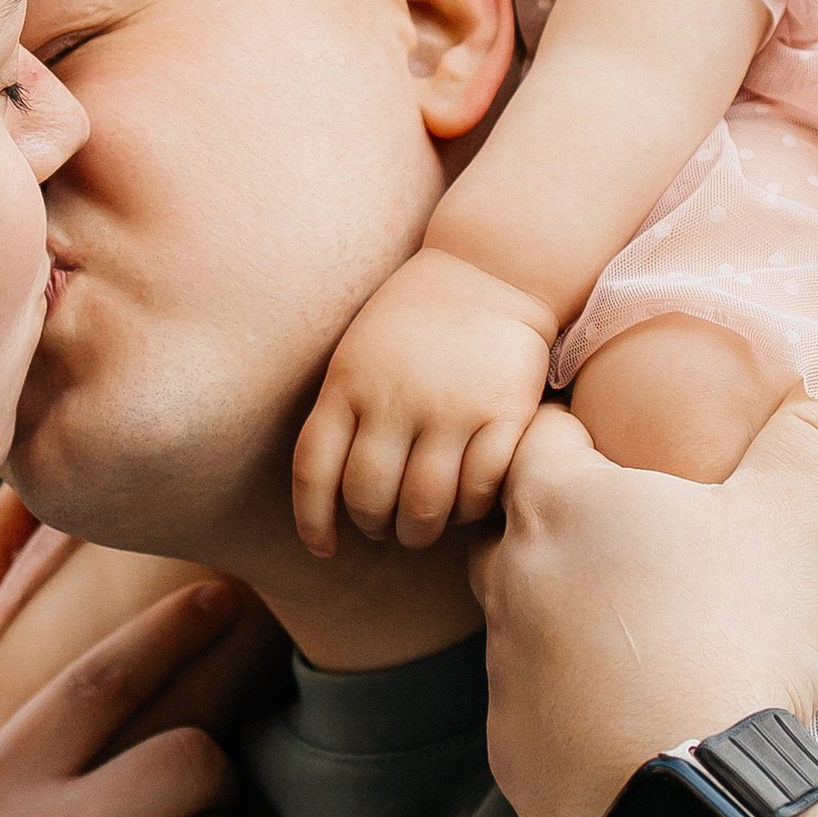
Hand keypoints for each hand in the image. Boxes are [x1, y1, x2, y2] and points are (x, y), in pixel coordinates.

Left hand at [292, 245, 559, 555]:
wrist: (490, 269)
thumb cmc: (415, 321)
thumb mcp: (356, 354)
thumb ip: (341, 412)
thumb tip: (330, 492)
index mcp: (348, 384)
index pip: (314, 469)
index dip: (313, 520)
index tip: (323, 546)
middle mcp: (394, 399)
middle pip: (369, 496)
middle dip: (373, 526)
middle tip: (384, 528)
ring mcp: (451, 407)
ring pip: (425, 503)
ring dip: (420, 530)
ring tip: (423, 527)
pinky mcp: (504, 413)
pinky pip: (481, 487)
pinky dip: (470, 510)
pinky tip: (466, 506)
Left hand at [471, 395, 817, 816]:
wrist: (696, 797)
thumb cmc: (730, 637)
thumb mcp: (786, 523)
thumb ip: (809, 444)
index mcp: (559, 507)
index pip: (539, 434)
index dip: (577, 430)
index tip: (617, 443)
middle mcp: (510, 581)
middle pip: (520, 527)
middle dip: (571, 528)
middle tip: (644, 546)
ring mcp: (501, 670)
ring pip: (528, 622)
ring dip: (575, 622)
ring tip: (653, 640)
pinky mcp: (511, 748)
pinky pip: (538, 711)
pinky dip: (578, 707)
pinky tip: (638, 717)